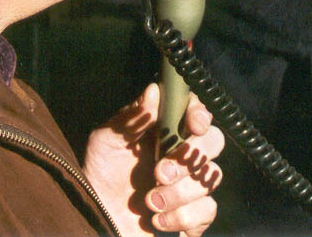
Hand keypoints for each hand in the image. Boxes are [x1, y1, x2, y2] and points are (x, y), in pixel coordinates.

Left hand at [84, 83, 223, 236]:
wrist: (97, 219)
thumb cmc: (100, 175)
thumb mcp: (105, 142)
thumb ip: (129, 118)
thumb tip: (153, 90)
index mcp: (165, 131)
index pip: (195, 112)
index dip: (200, 114)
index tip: (194, 124)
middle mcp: (182, 153)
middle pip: (214, 141)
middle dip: (189, 157)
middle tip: (160, 172)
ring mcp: (190, 183)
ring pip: (212, 176)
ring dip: (179, 192)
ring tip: (150, 201)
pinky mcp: (193, 214)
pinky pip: (208, 210)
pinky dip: (183, 216)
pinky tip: (158, 220)